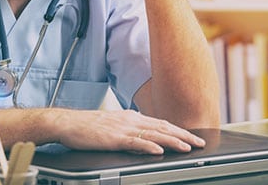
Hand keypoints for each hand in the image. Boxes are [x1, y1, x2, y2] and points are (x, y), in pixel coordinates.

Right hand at [53, 109, 204, 154]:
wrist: (68, 123)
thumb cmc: (87, 126)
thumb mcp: (112, 124)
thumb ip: (129, 127)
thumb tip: (143, 132)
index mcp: (131, 117)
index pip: (160, 123)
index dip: (178, 130)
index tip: (192, 136)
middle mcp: (130, 120)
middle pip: (162, 127)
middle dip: (183, 135)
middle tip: (199, 142)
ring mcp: (122, 128)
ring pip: (153, 133)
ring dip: (172, 140)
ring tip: (187, 146)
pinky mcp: (113, 138)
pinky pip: (135, 141)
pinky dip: (149, 145)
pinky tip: (159, 150)